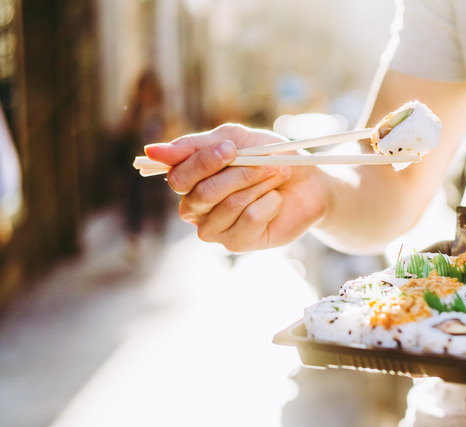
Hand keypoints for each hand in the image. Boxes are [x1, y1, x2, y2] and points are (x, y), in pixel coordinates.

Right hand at [145, 123, 328, 251]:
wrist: (308, 182)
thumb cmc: (269, 158)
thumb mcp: (236, 140)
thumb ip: (195, 145)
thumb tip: (152, 151)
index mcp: (190, 180)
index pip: (178, 176)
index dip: (204, 162)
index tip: (232, 148)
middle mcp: (196, 208)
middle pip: (203, 194)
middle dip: (240, 174)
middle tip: (268, 163)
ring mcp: (215, 228)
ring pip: (228, 206)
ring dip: (258, 186)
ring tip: (277, 176)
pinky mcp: (237, 243)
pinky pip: (248, 220)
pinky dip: (268, 205)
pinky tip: (276, 201)